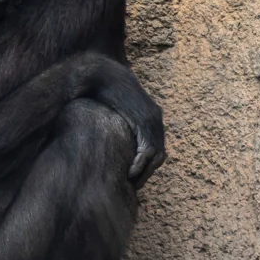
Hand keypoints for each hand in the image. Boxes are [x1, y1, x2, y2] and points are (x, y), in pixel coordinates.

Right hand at [66, 54, 166, 186]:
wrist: (100, 74)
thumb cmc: (100, 92)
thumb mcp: (110, 115)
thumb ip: (114, 127)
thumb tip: (102, 143)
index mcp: (148, 117)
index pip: (154, 148)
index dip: (144, 165)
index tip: (131, 177)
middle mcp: (155, 118)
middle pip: (159, 155)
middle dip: (147, 172)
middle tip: (133, 185)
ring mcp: (153, 119)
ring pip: (158, 155)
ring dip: (145, 172)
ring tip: (131, 182)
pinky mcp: (146, 120)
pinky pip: (150, 149)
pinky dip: (141, 164)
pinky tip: (130, 172)